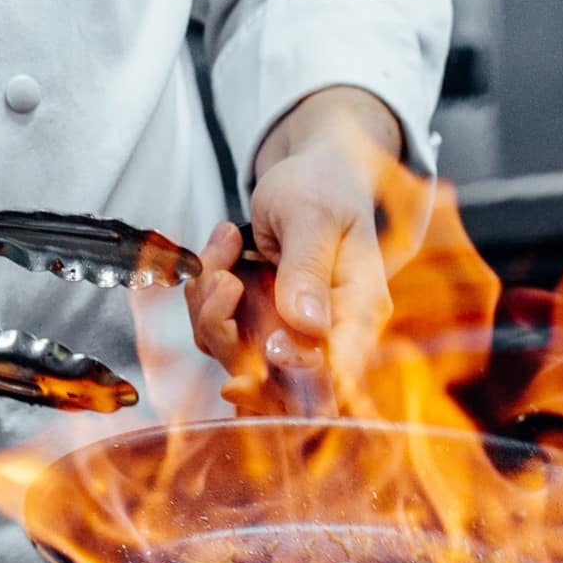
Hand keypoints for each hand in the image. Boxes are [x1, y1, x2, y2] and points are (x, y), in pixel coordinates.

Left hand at [186, 88, 401, 399]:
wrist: (312, 175)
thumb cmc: (323, 189)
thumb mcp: (314, 215)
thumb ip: (309, 268)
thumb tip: (309, 327)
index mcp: (358, 312)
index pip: (337, 376)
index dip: (297, 378)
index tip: (264, 347)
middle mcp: (323, 335)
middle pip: (276, 387)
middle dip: (231, 338)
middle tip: (221, 280)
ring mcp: (285, 332)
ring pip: (232, 355)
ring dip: (210, 304)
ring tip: (223, 246)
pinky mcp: (255, 323)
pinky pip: (213, 329)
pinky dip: (204, 292)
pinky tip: (223, 247)